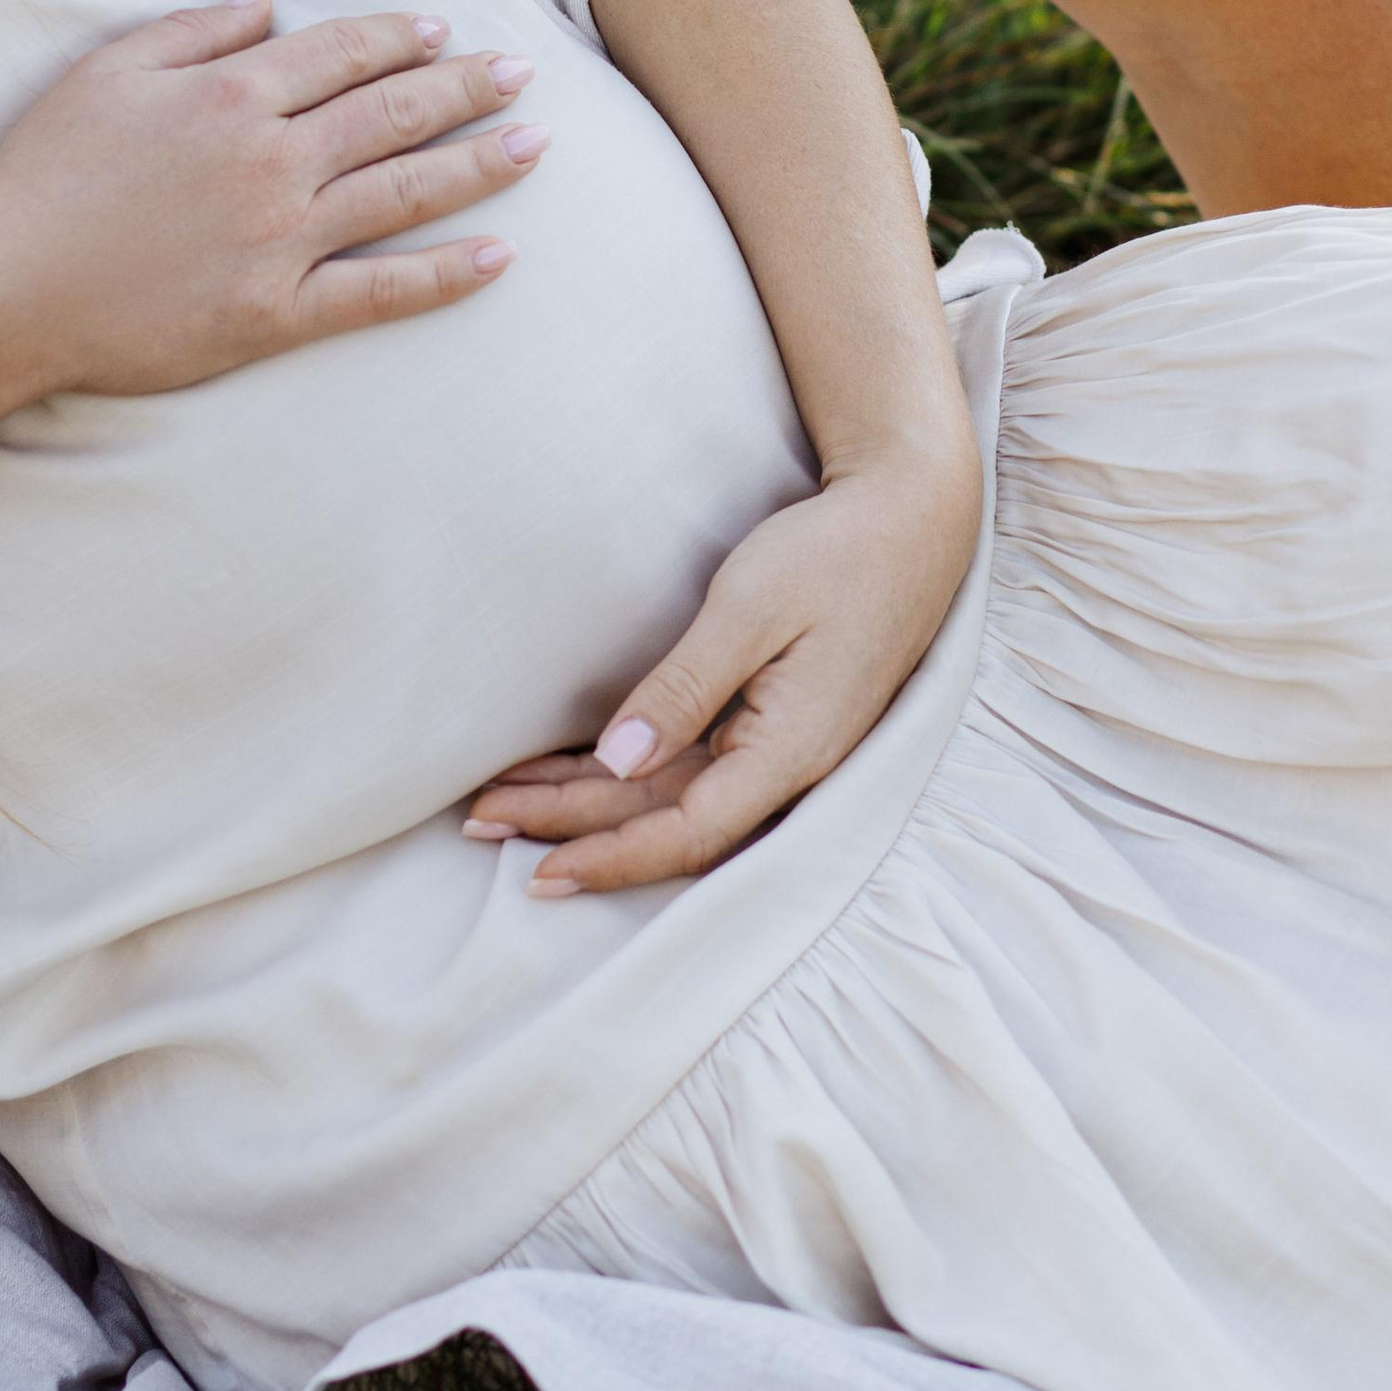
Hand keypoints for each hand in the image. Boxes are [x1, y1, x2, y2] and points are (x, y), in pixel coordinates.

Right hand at [0, 0, 545, 414]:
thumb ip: (194, 32)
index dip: (400, 38)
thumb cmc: (44, 176)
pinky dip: (444, 275)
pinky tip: (497, 257)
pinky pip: (379, 292)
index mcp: (232, 94)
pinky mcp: (275, 313)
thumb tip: (263, 2)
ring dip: (479, 164)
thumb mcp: (107, 74)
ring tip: (537, 145)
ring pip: (404, 193)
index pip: (343, 53)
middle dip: (466, 88)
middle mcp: (272, 160)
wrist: (4, 291)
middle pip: (393, 113)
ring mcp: (280, 240)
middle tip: (523, 75)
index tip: (444, 30)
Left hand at [463, 436, 980, 890]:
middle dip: (571, 826)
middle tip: (479, 824)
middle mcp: (788, 765)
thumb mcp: (751, 608)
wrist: (912, 519)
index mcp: (790, 751)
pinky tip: (576, 769)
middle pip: (665, 818)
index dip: (611, 855)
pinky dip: (628, 770)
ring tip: (505, 804)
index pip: (686, 831)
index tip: (541, 871)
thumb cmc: (835, 554)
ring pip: (673, 794)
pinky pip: (692, 764)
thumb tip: (618, 759)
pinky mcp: (774, 720)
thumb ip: (685, 687)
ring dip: (589, 801)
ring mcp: (783, 746)